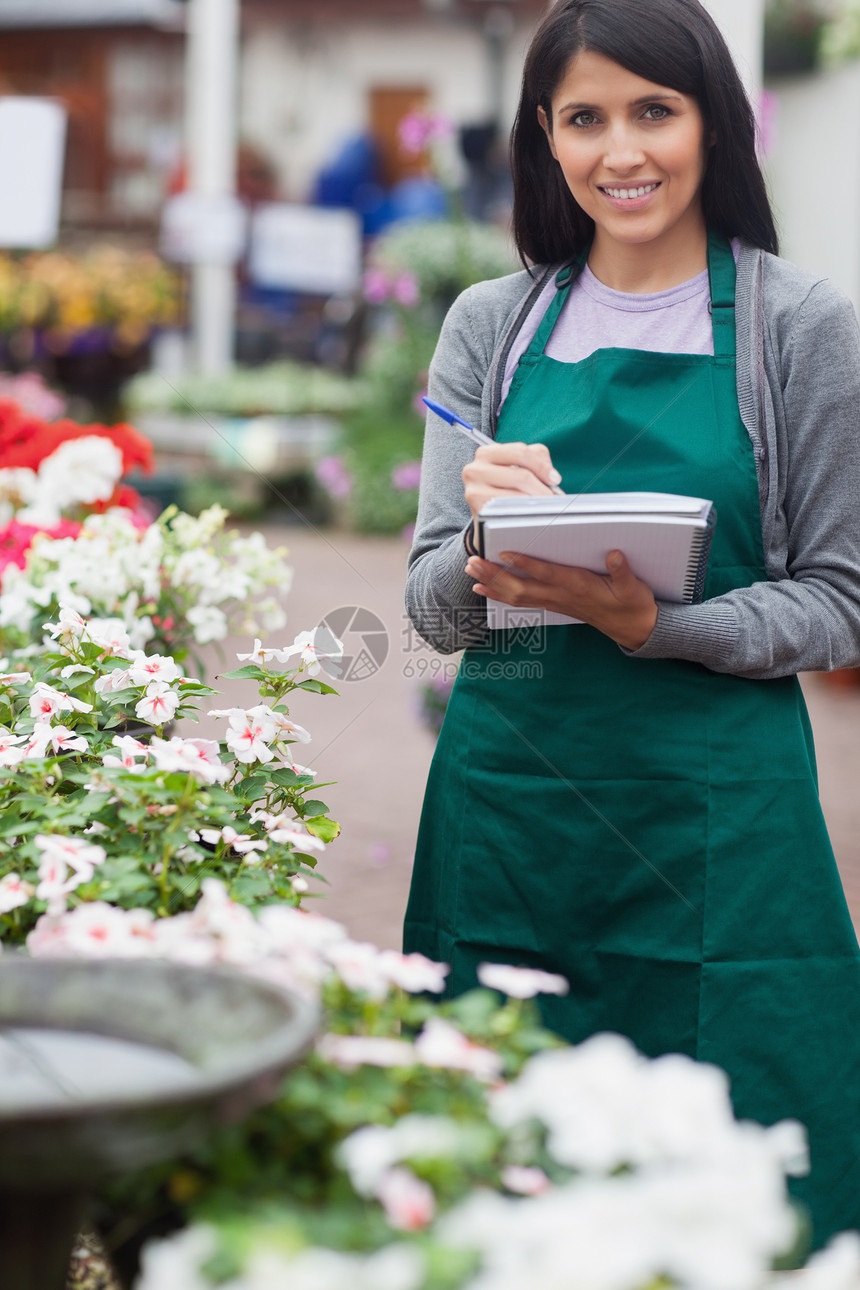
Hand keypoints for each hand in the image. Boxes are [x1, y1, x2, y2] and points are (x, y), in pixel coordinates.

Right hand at [462, 441, 561, 520]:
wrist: (487, 516)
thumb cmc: (505, 488)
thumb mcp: (518, 466)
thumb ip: (536, 458)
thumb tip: (552, 476)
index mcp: (487, 453)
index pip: (521, 452)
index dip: (542, 466)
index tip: (555, 479)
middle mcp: (475, 468)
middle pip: (522, 475)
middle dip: (543, 488)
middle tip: (553, 498)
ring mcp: (473, 489)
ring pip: (517, 495)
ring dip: (536, 503)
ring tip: (544, 507)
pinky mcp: (477, 509)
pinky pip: (508, 510)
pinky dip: (523, 512)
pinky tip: (529, 514)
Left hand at [465, 548, 657, 650]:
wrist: (633, 628)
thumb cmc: (632, 603)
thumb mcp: (633, 587)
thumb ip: (622, 571)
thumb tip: (616, 554)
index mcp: (579, 586)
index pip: (547, 573)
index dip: (526, 563)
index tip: (505, 552)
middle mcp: (561, 596)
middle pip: (521, 587)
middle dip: (495, 575)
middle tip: (472, 562)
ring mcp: (554, 602)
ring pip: (516, 595)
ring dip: (492, 583)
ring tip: (471, 570)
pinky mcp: (552, 605)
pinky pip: (520, 601)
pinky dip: (499, 595)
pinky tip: (482, 588)